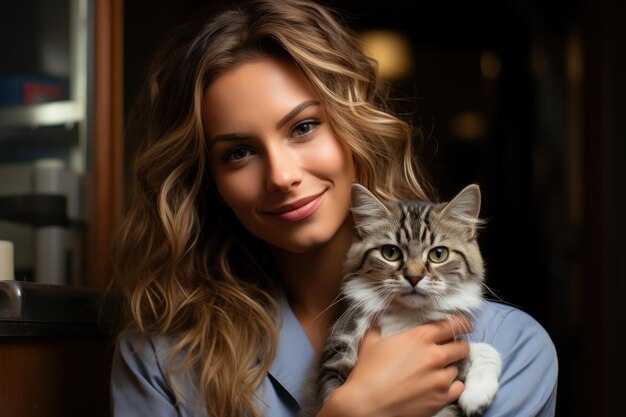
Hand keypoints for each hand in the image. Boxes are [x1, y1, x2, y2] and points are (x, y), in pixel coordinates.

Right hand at [320, 317, 471, 416]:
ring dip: (451, 367)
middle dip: (459, 346)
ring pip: (458, 368)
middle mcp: (435, 355)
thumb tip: (376, 323)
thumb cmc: (367, 373)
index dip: (461, 324)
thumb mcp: (370, 343)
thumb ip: (377, 329)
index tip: (465, 325)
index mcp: (419, 337)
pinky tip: (443, 385)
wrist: (368, 405)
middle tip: (454, 349)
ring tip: (440, 371)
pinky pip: (459, 387)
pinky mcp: (442, 398)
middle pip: (461, 346)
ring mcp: (440, 378)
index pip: (450, 325)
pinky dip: (453, 385)